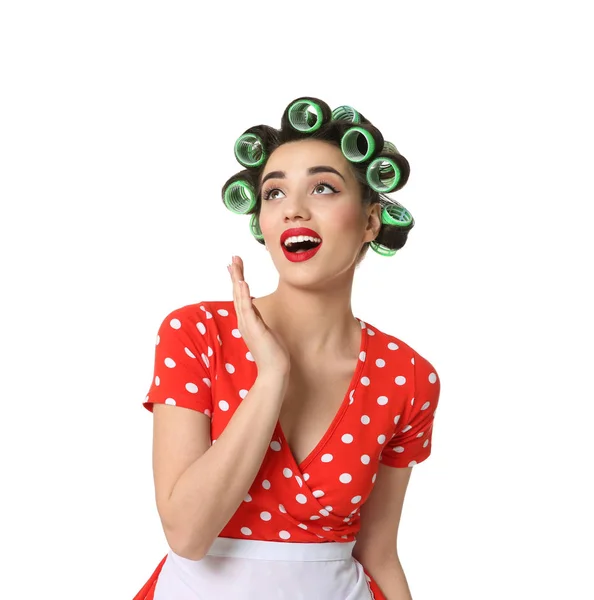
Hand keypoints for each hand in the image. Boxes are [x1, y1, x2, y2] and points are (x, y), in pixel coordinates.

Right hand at [228, 256, 290, 375]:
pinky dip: (244, 294)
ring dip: (237, 279)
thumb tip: (257, 311)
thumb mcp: (266, 331)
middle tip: (233, 257)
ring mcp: (248, 324)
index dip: (237, 280)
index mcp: (247, 320)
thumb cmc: (273, 353)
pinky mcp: (254, 328)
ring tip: (234, 264)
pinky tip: (243, 282)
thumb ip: (260, 320)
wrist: (274, 371)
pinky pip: (247, 308)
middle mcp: (244, 321)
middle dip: (235, 274)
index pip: (241, 296)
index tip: (235, 266)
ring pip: (240, 297)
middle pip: (237, 293)